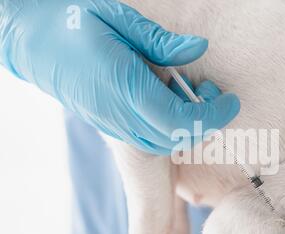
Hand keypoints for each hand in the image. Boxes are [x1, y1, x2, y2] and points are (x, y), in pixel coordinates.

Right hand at [0, 0, 239, 154]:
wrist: (33, 43)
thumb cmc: (72, 22)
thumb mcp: (118, 17)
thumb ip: (160, 41)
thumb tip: (199, 48)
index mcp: (122, 85)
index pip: (178, 120)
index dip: (211, 116)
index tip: (230, 101)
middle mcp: (118, 114)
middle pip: (175, 138)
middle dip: (206, 123)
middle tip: (216, 94)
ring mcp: (113, 124)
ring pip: (163, 144)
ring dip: (189, 127)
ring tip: (195, 95)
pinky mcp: (111, 126)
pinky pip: (149, 140)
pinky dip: (171, 129)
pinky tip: (172, 101)